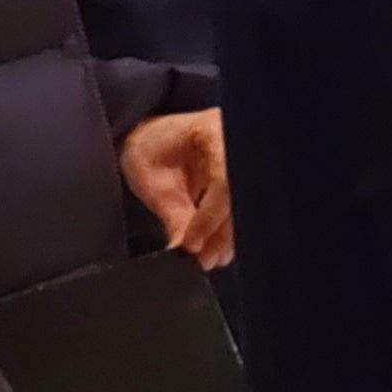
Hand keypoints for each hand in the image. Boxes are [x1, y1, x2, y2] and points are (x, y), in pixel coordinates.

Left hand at [117, 110, 229, 269]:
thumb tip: (185, 249)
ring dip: (226, 233)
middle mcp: (237, 141)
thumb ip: (173, 213)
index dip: (211, 216)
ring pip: (242, 203)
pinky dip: (225, 226)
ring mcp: (242, 156)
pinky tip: (215, 247)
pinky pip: (238, 203)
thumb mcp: (153, 181)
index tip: (192, 244)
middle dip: (223, 231)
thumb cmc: (149, 148)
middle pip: (239, 195)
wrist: (152, 138)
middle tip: (207, 259)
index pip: (224, 179)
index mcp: (215, 132)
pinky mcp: (241, 173)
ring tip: (209, 258)